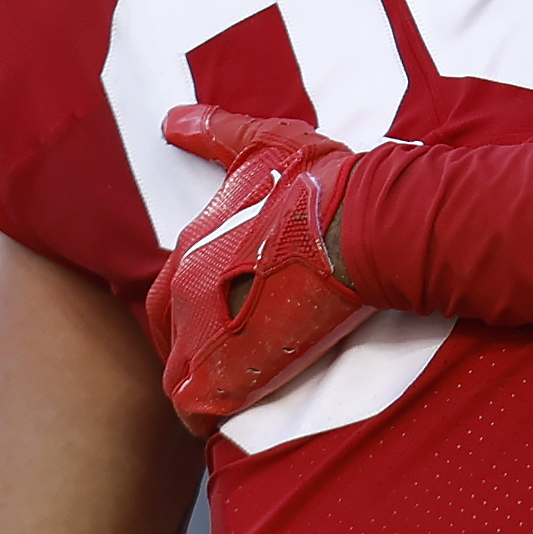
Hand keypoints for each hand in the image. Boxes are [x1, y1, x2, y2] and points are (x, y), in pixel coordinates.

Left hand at [150, 107, 370, 436]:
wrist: (365, 225)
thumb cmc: (323, 184)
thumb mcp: (263, 144)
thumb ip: (214, 132)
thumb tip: (171, 118)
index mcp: (193, 244)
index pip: (167, 294)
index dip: (189, 314)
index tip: (217, 323)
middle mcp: (187, 289)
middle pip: (167, 338)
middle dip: (191, 352)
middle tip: (228, 359)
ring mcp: (205, 332)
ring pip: (179, 379)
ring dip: (202, 386)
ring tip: (235, 390)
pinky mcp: (230, 371)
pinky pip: (199, 410)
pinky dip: (211, 415)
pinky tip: (234, 412)